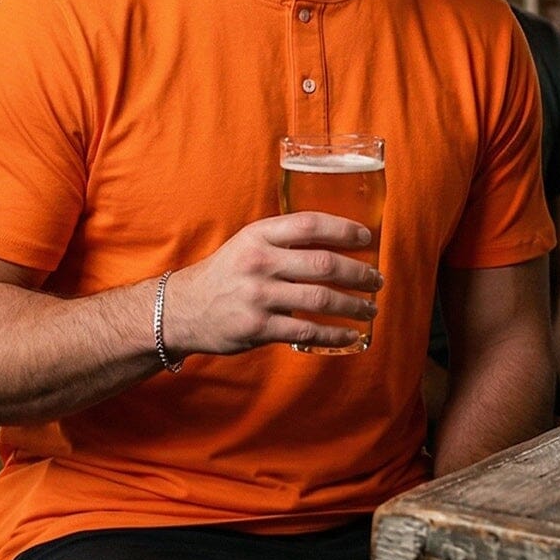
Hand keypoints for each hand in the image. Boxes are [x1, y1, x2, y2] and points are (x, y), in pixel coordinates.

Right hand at [161, 213, 380, 356]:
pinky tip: (350, 334)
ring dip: (353, 305)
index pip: (310, 225)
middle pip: (324, 264)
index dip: (344, 229)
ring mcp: (259, 296)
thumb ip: (284, 240)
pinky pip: (307, 330)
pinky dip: (335, 334)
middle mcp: (260, 262)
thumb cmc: (226, 273)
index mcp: (259, 235)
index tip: (367, 238)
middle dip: (358, 273)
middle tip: (376, 280)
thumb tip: (335, 242)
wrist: (183, 308)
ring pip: (321, 299)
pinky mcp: (258, 327)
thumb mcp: (248, 243)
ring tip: (370, 307)